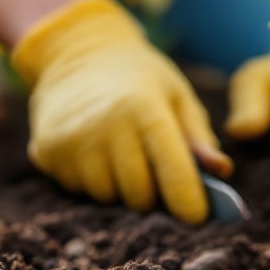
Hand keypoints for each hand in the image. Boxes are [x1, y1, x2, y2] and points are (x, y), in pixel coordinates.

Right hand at [11, 0, 230, 223]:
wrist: (77, 53)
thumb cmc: (139, 78)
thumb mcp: (176, 95)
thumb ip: (199, 137)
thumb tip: (221, 172)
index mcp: (145, 109)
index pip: (173, 172)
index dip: (190, 202)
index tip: (198, 216)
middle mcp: (105, 126)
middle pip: (140, 196)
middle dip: (154, 195)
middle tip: (156, 174)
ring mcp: (72, 141)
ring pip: (108, 197)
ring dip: (121, 189)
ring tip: (123, 156)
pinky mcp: (47, 152)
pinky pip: (79, 190)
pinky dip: (94, 181)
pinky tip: (95, 152)